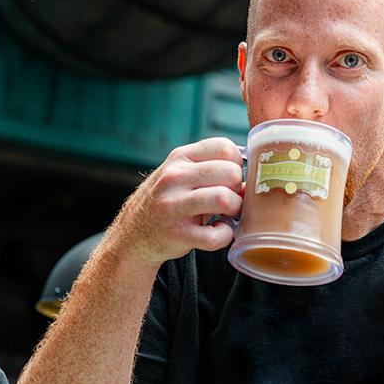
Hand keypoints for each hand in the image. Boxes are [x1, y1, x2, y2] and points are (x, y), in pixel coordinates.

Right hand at [108, 138, 243, 266]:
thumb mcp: (181, 175)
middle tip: (229, 199)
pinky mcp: (178, 234)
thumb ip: (212, 170)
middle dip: (237, 188)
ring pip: (224, 199)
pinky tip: (217, 232)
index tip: (228, 178)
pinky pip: (216, 236)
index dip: (235, 164)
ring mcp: (174, 206)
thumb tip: (250, 182)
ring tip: (227, 215)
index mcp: (180, 157)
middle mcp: (175, 177)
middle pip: (230, 173)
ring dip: (234, 210)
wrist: (133, 234)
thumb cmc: (169, 201)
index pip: (224, 147)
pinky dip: (224, 236)